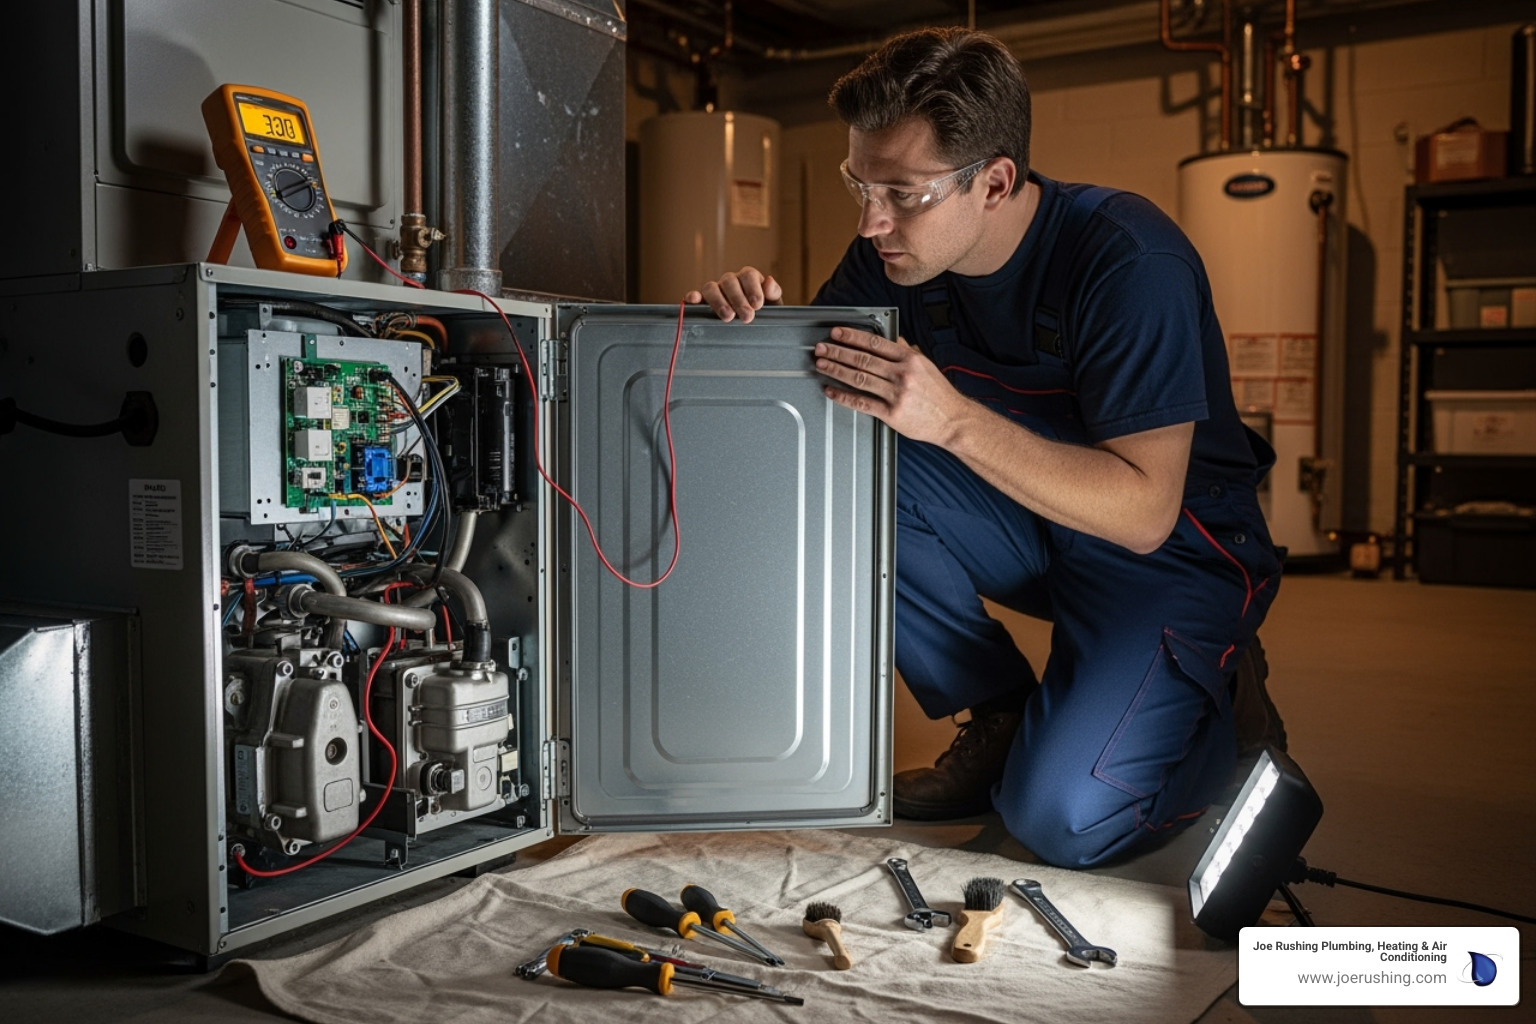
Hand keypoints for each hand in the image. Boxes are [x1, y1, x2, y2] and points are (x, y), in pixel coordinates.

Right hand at [685, 267, 782, 322]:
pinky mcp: (703, 302)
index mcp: (748, 278)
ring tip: (728, 317)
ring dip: (718, 301)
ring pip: (711, 287)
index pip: (748, 275)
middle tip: (747, 317)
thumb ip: (773, 293)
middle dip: (738, 299)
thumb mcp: (774, 305)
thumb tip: (769, 281)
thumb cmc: (765, 314)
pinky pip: (696, 297)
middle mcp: (730, 281)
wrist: (755, 329)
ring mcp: (716, 291)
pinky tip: (693, 300)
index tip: (757, 304)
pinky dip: (693, 297)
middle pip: (729, 281)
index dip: (753, 288)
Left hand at [813, 326, 969, 444]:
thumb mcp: (926, 365)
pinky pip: (862, 403)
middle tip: (822, 348)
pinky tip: (831, 391)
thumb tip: (893, 338)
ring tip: (822, 365)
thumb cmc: (939, 394)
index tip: (837, 334)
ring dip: (836, 370)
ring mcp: (897, 394)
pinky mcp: (892, 414)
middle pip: (863, 359)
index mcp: (910, 359)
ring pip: (859, 378)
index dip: (852, 336)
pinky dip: (843, 396)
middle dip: (838, 352)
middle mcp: (903, 374)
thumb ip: (907, 351)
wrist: (953, 420)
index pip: (875, 343)